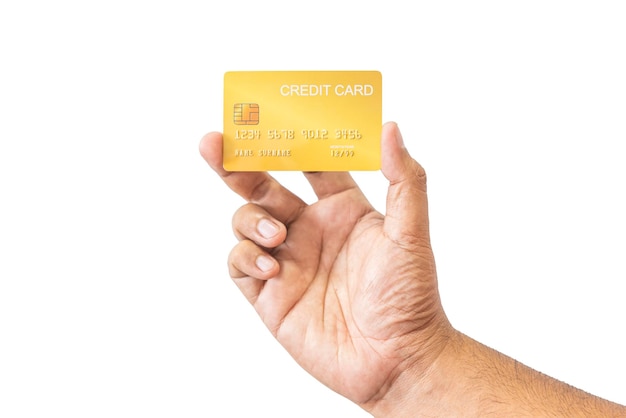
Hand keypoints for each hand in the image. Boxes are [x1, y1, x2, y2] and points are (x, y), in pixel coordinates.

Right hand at [199, 122, 452, 408]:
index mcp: (342, 208)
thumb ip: (404, 179)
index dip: (289, 139)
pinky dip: (246, 256)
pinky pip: (240, 262)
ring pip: (246, 220)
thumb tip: (390, 127)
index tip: (269, 116)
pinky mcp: (269, 294)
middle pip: (263, 184)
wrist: (395, 360)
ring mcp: (288, 260)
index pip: (308, 163)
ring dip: (251, 219)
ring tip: (277, 235)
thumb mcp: (411, 232)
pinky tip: (271, 266)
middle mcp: (310, 229)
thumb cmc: (410, 296)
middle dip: (237, 163)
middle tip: (215, 143)